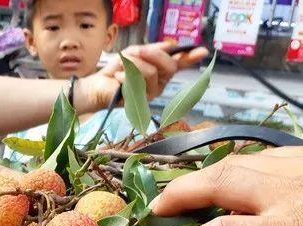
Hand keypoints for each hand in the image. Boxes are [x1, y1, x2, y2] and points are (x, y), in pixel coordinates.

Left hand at [80, 43, 208, 111]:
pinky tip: (117, 78)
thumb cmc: (118, 70)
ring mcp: (150, 95)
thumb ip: (152, 50)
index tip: (203, 51)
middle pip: (168, 66)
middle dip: (153, 54)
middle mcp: (160, 84)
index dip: (191, 58)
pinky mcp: (139, 102)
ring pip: (151, 72)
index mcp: (161, 72)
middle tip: (138, 50)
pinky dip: (124, 75)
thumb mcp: (135, 54)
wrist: (99, 85)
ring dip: (133, 64)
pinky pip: (136, 82)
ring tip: (121, 66)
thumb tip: (171, 46)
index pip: (179, 64)